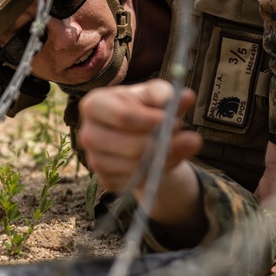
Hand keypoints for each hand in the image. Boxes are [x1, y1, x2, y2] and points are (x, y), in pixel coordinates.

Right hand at [76, 79, 202, 193]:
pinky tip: (166, 159)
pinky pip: (136, 181)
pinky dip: (156, 172)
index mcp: (95, 104)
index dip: (152, 121)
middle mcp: (88, 133)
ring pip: (135, 166)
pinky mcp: (106, 180)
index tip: (175, 121)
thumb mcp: (156, 94)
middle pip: (129, 145)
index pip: (123, 117)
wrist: (142, 134)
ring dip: (165, 158)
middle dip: (162, 143)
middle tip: (188, 137)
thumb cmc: (145, 108)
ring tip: (181, 145)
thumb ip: (168, 94)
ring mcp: (94, 159)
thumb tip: (186, 97)